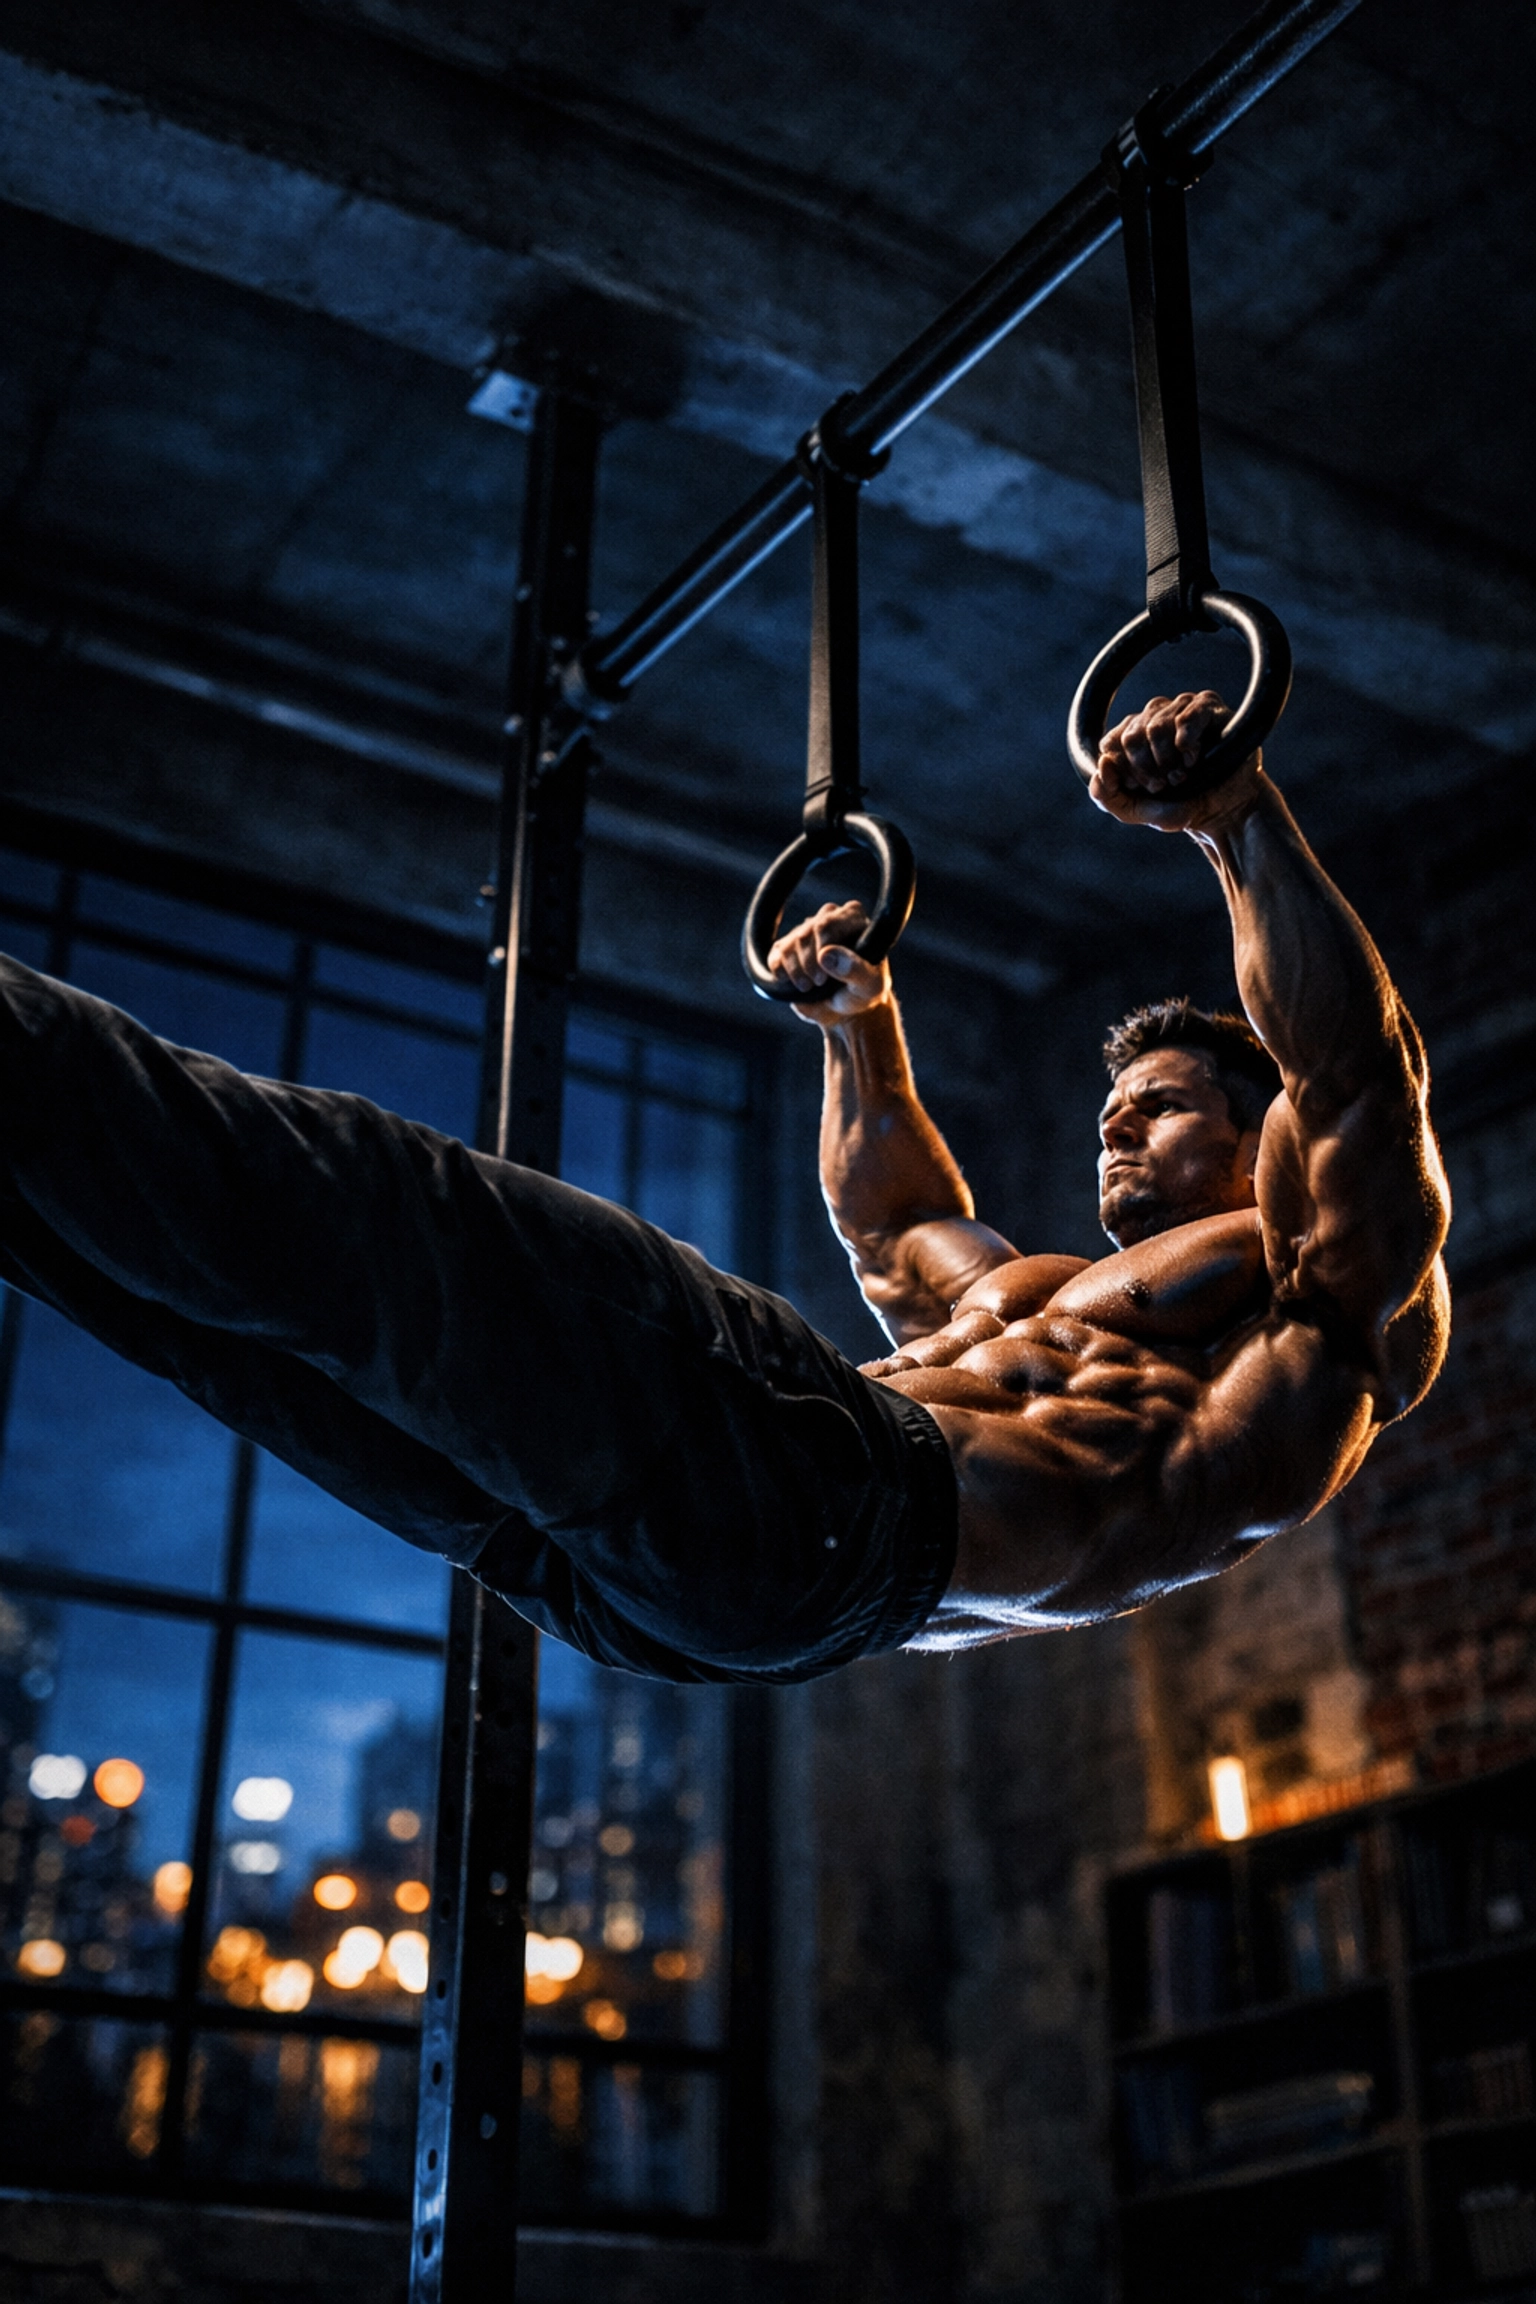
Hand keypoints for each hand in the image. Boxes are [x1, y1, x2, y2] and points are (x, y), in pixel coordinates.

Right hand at [766, 900, 890, 1022]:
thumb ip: (855, 970)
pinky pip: (775, 955)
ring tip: (810, 986)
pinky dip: (782, 974)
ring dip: (797, 971)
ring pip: (789, 945)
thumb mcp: (870, 986)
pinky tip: (796, 983)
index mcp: (854, 919)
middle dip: (809, 963)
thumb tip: (826, 955)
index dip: (823, 948)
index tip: (826, 975)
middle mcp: (828, 918)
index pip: (828, 923)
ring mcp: (806, 931)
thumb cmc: (863, 992)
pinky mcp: (786, 947)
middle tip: (819, 982)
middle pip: (807, 933)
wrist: (845, 1010)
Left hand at [1090, 690, 1263, 833]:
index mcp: (1131, 737)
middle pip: (1132, 735)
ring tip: (1183, 775)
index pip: (1111, 743)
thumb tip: (1100, 768)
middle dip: (1147, 769)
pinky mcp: (1207, 707)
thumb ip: (1107, 796)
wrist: (1222, 810)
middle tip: (1165, 785)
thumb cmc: (1179, 805)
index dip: (1125, 770)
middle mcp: (1152, 717)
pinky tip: (1193, 758)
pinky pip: (1187, 716)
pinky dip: (1186, 743)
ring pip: (1157, 726)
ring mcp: (1179, 708)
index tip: (1144, 788)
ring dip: (1168, 761)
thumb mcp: (1134, 811)